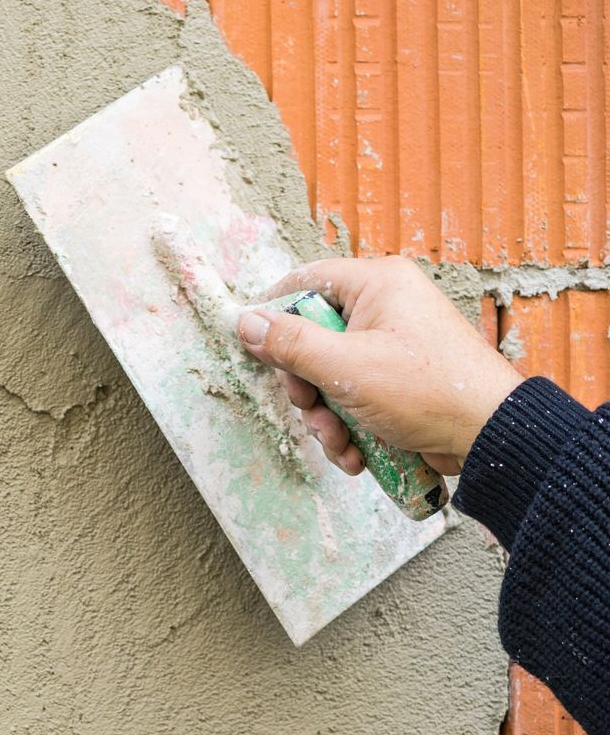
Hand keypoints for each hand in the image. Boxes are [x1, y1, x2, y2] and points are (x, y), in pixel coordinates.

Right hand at [237, 256, 521, 475]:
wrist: (490, 435)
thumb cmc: (426, 390)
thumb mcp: (346, 367)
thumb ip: (290, 343)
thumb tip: (245, 322)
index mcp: (378, 285)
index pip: (306, 282)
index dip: (274, 314)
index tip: (255, 348)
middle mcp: (385, 308)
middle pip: (312, 338)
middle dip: (306, 386)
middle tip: (310, 407)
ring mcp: (391, 347)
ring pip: (329, 375)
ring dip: (324, 416)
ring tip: (339, 441)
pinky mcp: (397, 381)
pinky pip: (353, 397)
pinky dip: (348, 428)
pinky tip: (357, 452)